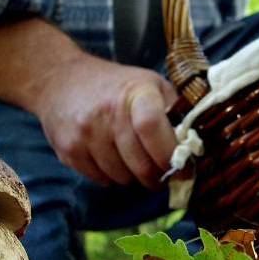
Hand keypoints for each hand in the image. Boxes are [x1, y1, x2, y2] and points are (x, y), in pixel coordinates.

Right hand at [31, 54, 178, 188]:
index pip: (152, 128)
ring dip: (133, 177)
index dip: (169, 154)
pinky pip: (101, 180)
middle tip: (161, 174)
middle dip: (156, 176)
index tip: (182, 168)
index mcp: (134, 92)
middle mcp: (106, 112)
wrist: (60, 79)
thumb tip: (198, 145)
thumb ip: (174, 110)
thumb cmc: (114, 85)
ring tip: (133, 161)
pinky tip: (112, 159)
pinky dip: (112, 177)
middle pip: (140, 163)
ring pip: (122, 177)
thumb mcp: (149, 84)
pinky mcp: (69, 150)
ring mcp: (84, 133)